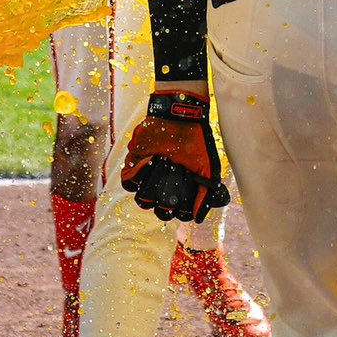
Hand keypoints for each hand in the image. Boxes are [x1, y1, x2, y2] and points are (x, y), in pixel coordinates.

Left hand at [120, 89, 230, 222]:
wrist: (180, 117)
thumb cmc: (197, 142)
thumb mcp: (208, 169)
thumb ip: (204, 196)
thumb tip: (197, 219)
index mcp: (180, 192)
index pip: (178, 214)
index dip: (181, 206)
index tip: (188, 185)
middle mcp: (163, 188)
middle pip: (160, 209)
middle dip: (168, 192)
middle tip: (176, 170)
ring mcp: (147, 179)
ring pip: (143, 199)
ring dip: (154, 182)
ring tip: (163, 161)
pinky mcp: (133, 166)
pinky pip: (129, 182)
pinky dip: (138, 172)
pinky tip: (150, 158)